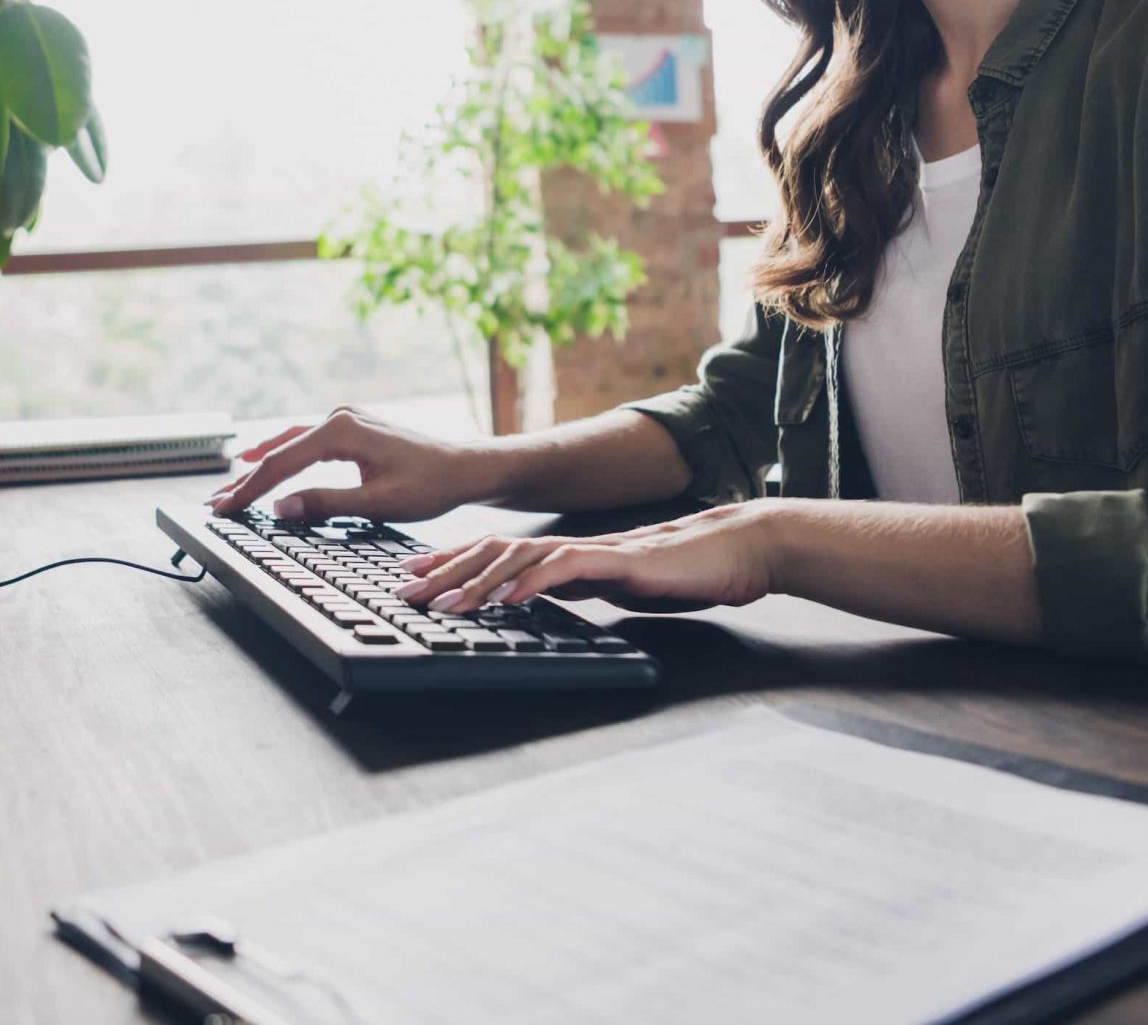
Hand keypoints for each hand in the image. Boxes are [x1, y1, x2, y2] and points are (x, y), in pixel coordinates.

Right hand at [204, 407, 490, 524]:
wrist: (464, 468)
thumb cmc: (430, 486)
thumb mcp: (378, 503)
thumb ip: (326, 504)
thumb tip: (280, 507)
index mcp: (341, 431)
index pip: (283, 464)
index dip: (251, 490)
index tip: (225, 509)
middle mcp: (339, 417)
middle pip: (280, 451)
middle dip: (247, 479)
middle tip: (216, 503)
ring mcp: (345, 419)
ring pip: (290, 444)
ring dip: (261, 467)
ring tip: (232, 487)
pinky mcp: (351, 428)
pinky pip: (305, 441)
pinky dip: (282, 456)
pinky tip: (263, 460)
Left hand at [390, 502, 778, 614]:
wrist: (740, 550)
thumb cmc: (687, 572)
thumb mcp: (621, 588)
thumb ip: (585, 589)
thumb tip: (550, 601)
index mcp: (571, 554)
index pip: (500, 554)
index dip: (456, 563)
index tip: (419, 577)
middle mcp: (574, 546)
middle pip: (496, 552)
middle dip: (448, 571)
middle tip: (407, 590)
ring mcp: (595, 549)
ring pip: (522, 557)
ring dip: (479, 580)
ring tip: (445, 602)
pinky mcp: (620, 561)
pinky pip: (567, 568)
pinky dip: (533, 582)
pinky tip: (508, 598)